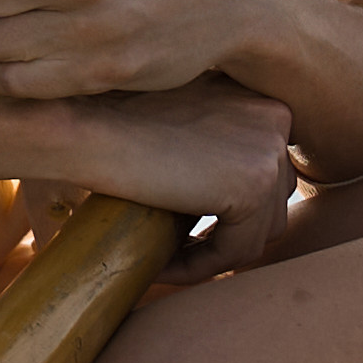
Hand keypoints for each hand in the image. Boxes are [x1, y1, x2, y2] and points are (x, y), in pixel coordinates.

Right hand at [0, 64, 295, 241]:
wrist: (85, 126)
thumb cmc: (110, 121)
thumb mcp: (179, 122)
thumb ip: (212, 142)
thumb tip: (223, 195)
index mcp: (260, 96)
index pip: (263, 169)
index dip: (226, 205)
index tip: (182, 226)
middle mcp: (277, 116)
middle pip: (273, 199)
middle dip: (230, 229)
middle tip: (177, 248)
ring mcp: (271, 150)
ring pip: (262, 229)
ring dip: (218, 250)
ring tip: (167, 257)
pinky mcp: (254, 187)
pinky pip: (239, 250)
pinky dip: (202, 267)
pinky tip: (161, 266)